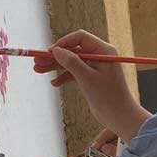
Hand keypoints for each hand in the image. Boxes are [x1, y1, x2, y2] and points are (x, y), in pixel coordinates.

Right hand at [34, 30, 148, 143]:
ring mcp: (95, 67)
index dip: (63, 43)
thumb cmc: (108, 97)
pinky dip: (64, 77)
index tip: (49, 52)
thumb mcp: (87, 78)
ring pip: (71, 62)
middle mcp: (100, 56)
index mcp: (103, 51)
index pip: (80, 38)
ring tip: (37, 70)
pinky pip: (75, 73)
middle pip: (73, 50)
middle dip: (55, 56)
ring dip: (55, 66)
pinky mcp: (92, 79)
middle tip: (36, 61)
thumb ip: (71, 62)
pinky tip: (54, 83)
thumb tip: (56, 50)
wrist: (120, 117)